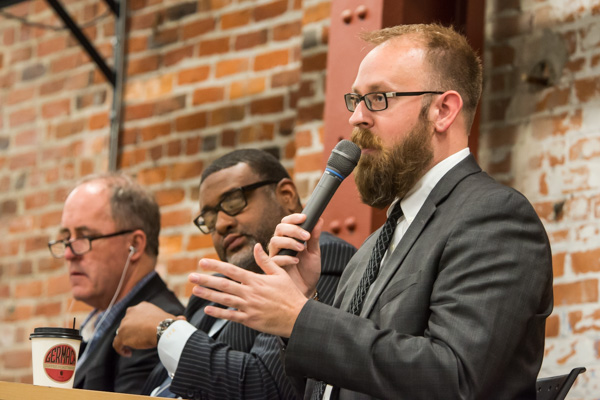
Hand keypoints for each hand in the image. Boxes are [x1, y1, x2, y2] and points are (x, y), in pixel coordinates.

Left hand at [112, 301, 179, 356]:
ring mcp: (124, 323)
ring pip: (122, 333)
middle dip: (132, 331)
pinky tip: (128, 353)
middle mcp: (131, 312)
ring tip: (133, 348)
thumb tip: (183, 320)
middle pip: (128, 323)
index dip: (139, 324)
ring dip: (127, 340)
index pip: (136, 315)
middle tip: (139, 340)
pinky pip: (117, 344)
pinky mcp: (121, 335)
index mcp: (142, 306)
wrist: (162, 329)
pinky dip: (121, 349)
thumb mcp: (171, 318)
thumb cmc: (168, 323)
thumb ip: (173, 319)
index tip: (144, 332)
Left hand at [189, 243, 309, 337]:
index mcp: (256, 280)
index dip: (216, 265)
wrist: (298, 317)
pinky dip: (219, 313)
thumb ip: (266, 260)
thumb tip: (256, 246)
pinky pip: (231, 316)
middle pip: (224, 285)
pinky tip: (208, 309)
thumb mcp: (280, 274)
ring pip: (224, 300)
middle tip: (191, 276)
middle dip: (206, 279)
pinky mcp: (250, 320)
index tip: (202, 261)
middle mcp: (250, 293)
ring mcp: (249, 307)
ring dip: (208, 295)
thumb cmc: (290, 295)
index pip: (232, 270)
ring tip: (195, 290)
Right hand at [268, 215, 322, 297]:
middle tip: (307, 235)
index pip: (286, 222)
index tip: (304, 217)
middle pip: (279, 228)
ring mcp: (275, 255)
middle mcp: (280, 244)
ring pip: (274, 241)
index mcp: (289, 238)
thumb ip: (315, 237)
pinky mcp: (272, 268)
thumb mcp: (314, 252)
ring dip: (289, 242)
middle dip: (293, 229)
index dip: (293, 218)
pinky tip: (296, 261)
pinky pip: (275, 258)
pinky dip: (286, 258)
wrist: (307, 289)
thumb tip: (319, 219)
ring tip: (302, 248)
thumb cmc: (309, 270)